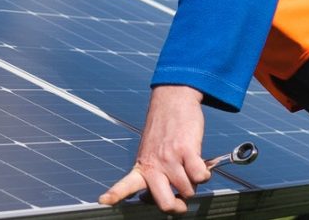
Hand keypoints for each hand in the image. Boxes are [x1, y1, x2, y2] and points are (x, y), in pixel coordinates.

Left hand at [99, 85, 209, 214]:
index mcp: (142, 167)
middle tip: (181, 201)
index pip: (125, 185)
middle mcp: (154, 165)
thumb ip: (156, 175)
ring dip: (194, 184)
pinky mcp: (187, 150)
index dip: (115, 195)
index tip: (103, 202)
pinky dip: (205, 174)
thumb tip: (174, 199)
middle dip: (177, 208)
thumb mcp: (151, 153)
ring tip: (190, 168)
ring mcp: (170, 159)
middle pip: (165, 203)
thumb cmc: (164, 130)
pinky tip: (200, 164)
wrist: (172, 100)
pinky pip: (201, 177)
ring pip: (189, 191)